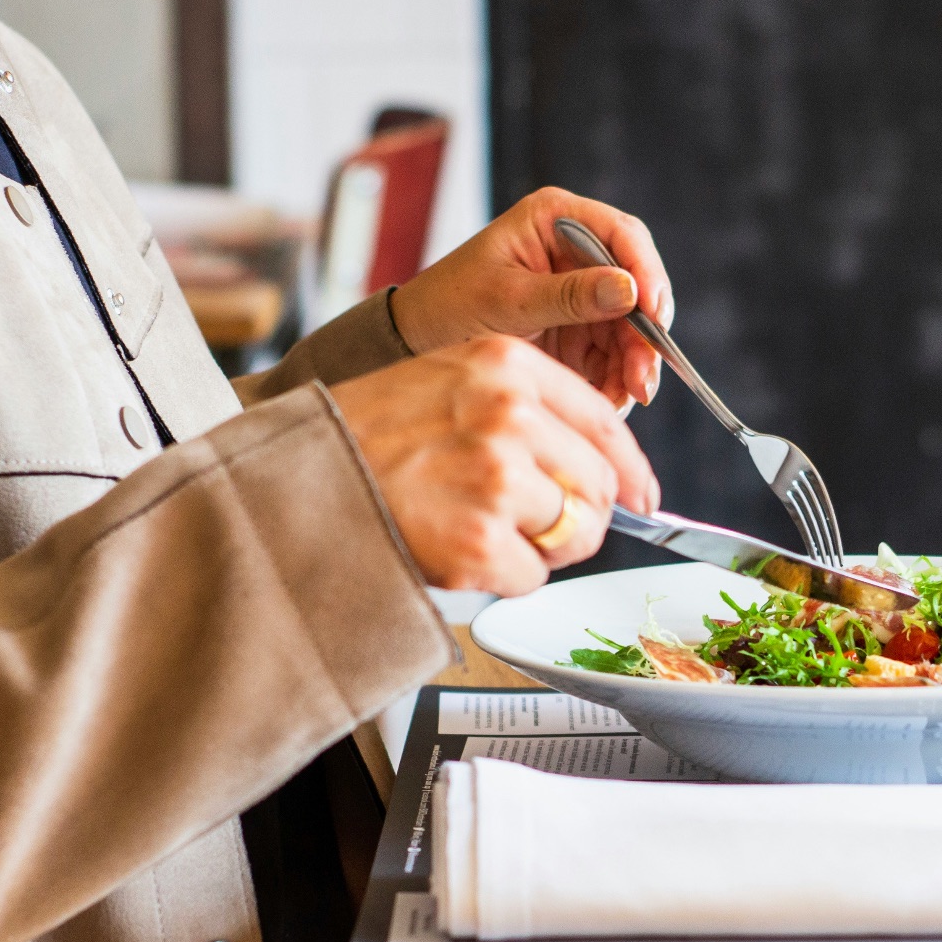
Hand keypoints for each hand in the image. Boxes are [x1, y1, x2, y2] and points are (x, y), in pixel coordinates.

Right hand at [331, 335, 660, 594]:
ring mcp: (496, 479)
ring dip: (539, 547)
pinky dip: (504, 577)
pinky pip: (533, 576)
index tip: (643, 497)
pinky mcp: (479, 541)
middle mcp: (509, 415)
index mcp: (506, 365)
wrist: (297, 477)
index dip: (631, 470)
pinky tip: (458, 552)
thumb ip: (523, 405)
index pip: (605, 422)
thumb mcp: (448, 379)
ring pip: (572, 534)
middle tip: (541, 527)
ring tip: (481, 530)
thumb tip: (602, 463)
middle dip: (582, 517)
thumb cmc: (367, 433)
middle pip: (600, 486)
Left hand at [389, 187, 672, 412]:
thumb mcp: (507, 300)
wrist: (416, 342)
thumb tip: (630, 290)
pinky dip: (616, 378)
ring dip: (633, 364)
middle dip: (643, 334)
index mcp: (555, 219)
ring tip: (624, 399)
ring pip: (629, 326)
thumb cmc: (450, 305)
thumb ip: (569, 296)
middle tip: (643, 378)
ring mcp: (580, 290)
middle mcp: (576, 250)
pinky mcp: (578, 328)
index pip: (621, 235)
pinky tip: (609, 400)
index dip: (646, 271)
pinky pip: (612, 352)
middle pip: (635, 286)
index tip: (654, 312)